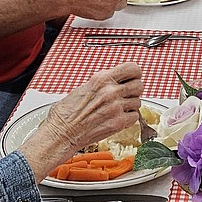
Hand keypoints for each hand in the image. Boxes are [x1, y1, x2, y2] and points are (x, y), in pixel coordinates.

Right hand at [20, 64, 143, 181]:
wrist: (62, 134)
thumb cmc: (66, 114)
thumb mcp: (83, 88)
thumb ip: (101, 83)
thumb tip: (112, 80)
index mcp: (101, 79)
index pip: (133, 68)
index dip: (135, 73)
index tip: (133, 77)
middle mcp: (111, 91)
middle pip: (139, 85)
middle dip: (134, 90)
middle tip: (127, 95)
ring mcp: (116, 107)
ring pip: (138, 102)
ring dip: (131, 105)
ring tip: (118, 109)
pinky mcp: (119, 123)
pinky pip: (135, 117)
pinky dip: (129, 118)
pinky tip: (117, 118)